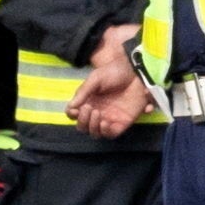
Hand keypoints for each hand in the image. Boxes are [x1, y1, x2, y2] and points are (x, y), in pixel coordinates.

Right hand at [70, 25, 149, 139]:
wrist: (132, 70)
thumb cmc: (112, 72)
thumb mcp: (95, 79)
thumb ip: (83, 92)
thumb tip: (71, 107)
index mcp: (87, 102)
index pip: (74, 115)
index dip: (72, 115)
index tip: (75, 109)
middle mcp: (96, 112)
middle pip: (83, 127)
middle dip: (83, 121)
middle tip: (89, 108)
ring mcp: (109, 118)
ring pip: (96, 133)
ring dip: (93, 128)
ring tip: (97, 114)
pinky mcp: (122, 122)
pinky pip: (111, 134)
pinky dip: (106, 132)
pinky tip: (105, 123)